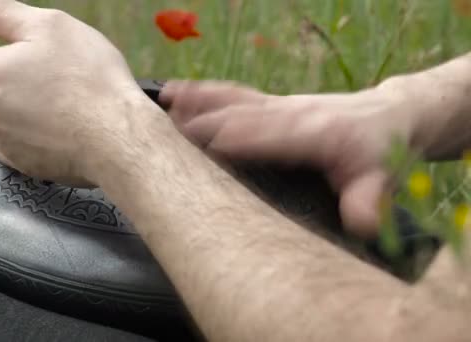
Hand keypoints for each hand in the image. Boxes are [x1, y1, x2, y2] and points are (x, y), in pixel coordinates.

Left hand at [0, 0, 148, 185]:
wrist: (117, 137)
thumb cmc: (89, 78)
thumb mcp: (50, 27)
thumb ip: (1, 12)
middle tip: (7, 64)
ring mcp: (5, 144)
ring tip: (33, 91)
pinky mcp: (25, 165)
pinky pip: (7, 144)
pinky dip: (16, 129)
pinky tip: (46, 120)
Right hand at [160, 81, 418, 236]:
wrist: (389, 114)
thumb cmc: (380, 149)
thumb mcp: (381, 177)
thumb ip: (367, 200)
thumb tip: (360, 224)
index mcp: (310, 133)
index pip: (261, 136)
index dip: (227, 142)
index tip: (193, 151)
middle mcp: (288, 113)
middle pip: (235, 115)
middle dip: (198, 125)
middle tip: (157, 134)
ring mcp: (278, 104)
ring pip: (229, 99)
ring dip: (195, 101)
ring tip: (162, 102)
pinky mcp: (271, 103)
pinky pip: (233, 94)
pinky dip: (204, 92)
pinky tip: (178, 92)